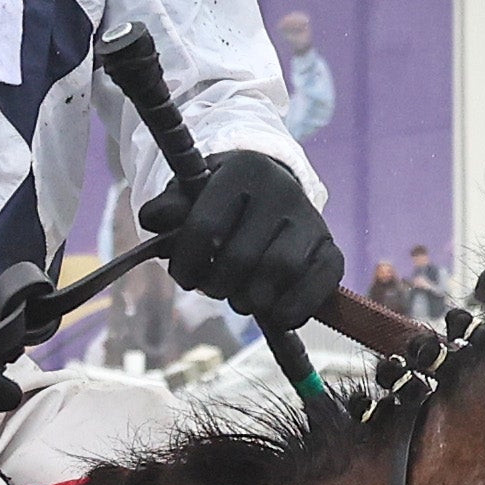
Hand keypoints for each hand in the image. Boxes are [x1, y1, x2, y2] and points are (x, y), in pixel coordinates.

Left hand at [137, 147, 340, 328]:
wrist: (274, 189)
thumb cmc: (225, 199)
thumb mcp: (193, 192)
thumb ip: (171, 207)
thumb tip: (152, 219)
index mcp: (243, 171)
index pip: (205, 226)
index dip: (187, 262)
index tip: (184, 275)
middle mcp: (282, 190)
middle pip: (241, 257)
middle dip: (217, 285)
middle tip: (212, 288)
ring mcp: (311, 220)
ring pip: (279, 272)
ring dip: (251, 299)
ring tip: (240, 298)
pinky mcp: (332, 249)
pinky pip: (318, 285)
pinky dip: (293, 308)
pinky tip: (275, 314)